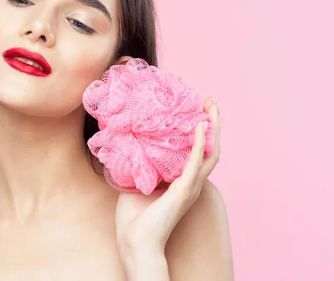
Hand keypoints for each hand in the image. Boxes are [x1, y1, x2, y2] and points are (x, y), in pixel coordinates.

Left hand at [115, 97, 220, 259]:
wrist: (136, 241)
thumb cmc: (135, 217)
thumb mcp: (138, 182)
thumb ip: (140, 164)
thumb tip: (128, 141)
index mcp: (182, 181)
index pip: (198, 152)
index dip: (201, 131)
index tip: (196, 110)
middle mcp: (192, 183)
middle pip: (211, 149)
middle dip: (213, 124)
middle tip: (210, 102)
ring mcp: (191, 187)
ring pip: (210, 153)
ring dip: (212, 129)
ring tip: (211, 107)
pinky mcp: (184, 190)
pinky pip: (195, 163)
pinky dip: (199, 144)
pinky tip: (199, 127)